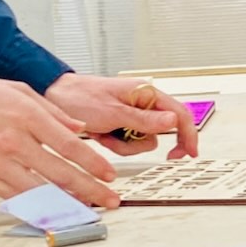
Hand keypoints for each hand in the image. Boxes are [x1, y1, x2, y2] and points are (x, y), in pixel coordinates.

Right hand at [0, 73, 119, 206]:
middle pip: (60, 172)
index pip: (69, 146)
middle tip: (110, 200)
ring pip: (40, 190)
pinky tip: (53, 212)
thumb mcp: (19, 90)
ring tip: (88, 211)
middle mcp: (15, 142)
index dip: (92, 163)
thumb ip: (52, 111)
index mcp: (27, 116)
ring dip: (67, 203)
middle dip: (90, 189)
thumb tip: (78, 129)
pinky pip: (16, 198)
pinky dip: (37, 207)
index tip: (109, 174)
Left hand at [46, 73, 199, 159]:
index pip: (179, 113)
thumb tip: (173, 121)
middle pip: (160, 132)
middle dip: (140, 142)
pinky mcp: (120, 125)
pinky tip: (101, 135)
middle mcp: (142, 103)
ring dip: (124, 145)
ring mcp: (130, 116)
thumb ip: (145, 119)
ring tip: (105, 134)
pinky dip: (115, 144)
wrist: (55, 98)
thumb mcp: (114, 112)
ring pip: (143, 141)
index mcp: (146, 93)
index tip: (190, 153)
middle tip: (128, 144)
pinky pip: (127, 143)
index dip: (188, 134)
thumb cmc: (81, 97)